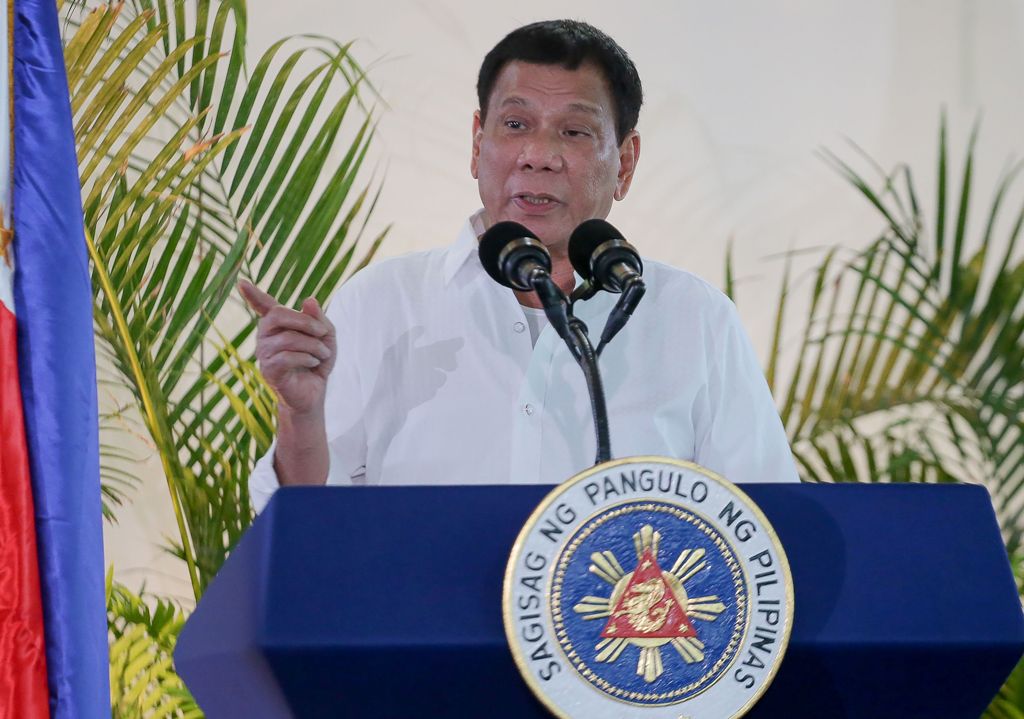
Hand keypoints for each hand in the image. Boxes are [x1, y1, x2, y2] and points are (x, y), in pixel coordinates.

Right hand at [239, 280, 335, 417]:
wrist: (313, 393)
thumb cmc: (317, 362)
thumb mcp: (326, 337)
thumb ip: (319, 318)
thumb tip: (309, 300)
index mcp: (277, 325)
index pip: (263, 306)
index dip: (253, 294)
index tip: (241, 282)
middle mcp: (265, 336)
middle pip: (277, 315)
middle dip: (305, 321)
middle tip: (323, 332)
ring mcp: (264, 353)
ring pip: (288, 338)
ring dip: (313, 345)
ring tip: (323, 353)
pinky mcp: (268, 370)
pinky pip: (286, 357)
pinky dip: (307, 357)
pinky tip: (314, 363)